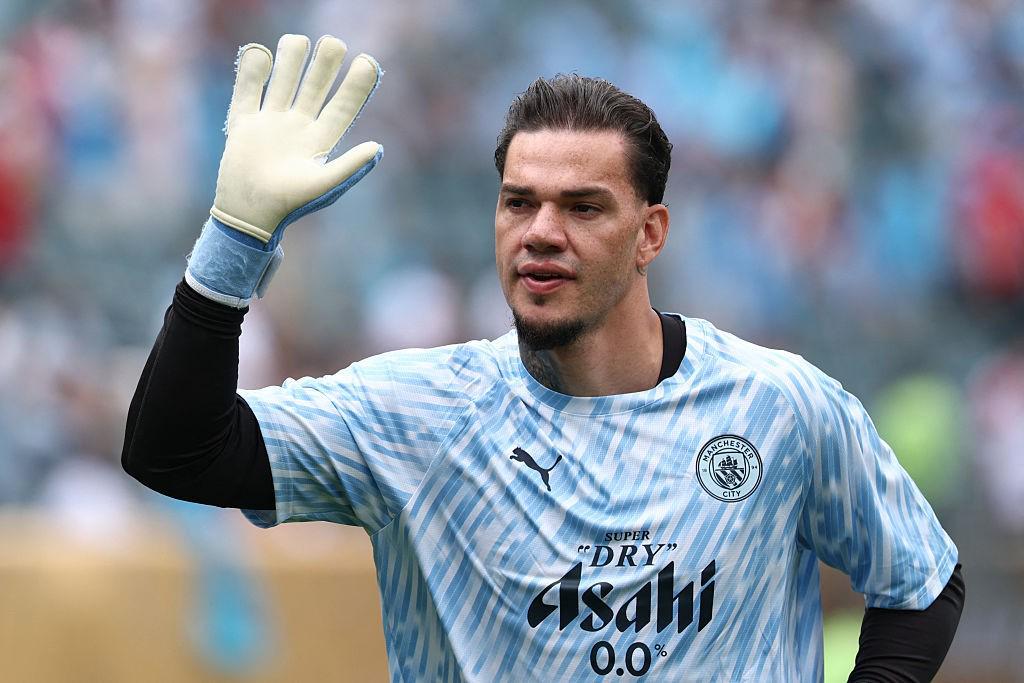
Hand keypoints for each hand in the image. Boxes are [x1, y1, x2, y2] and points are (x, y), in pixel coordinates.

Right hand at [212, 34, 381, 245]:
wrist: (249, 214)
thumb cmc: (291, 204)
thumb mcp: (324, 186)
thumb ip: (350, 166)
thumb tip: (378, 148)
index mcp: (320, 140)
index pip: (343, 106)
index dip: (357, 85)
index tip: (368, 61)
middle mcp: (298, 126)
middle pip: (315, 86)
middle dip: (325, 64)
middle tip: (333, 43)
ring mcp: (271, 122)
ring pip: (283, 81)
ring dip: (291, 59)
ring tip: (298, 40)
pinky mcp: (244, 123)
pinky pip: (248, 90)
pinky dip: (252, 71)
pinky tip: (260, 53)